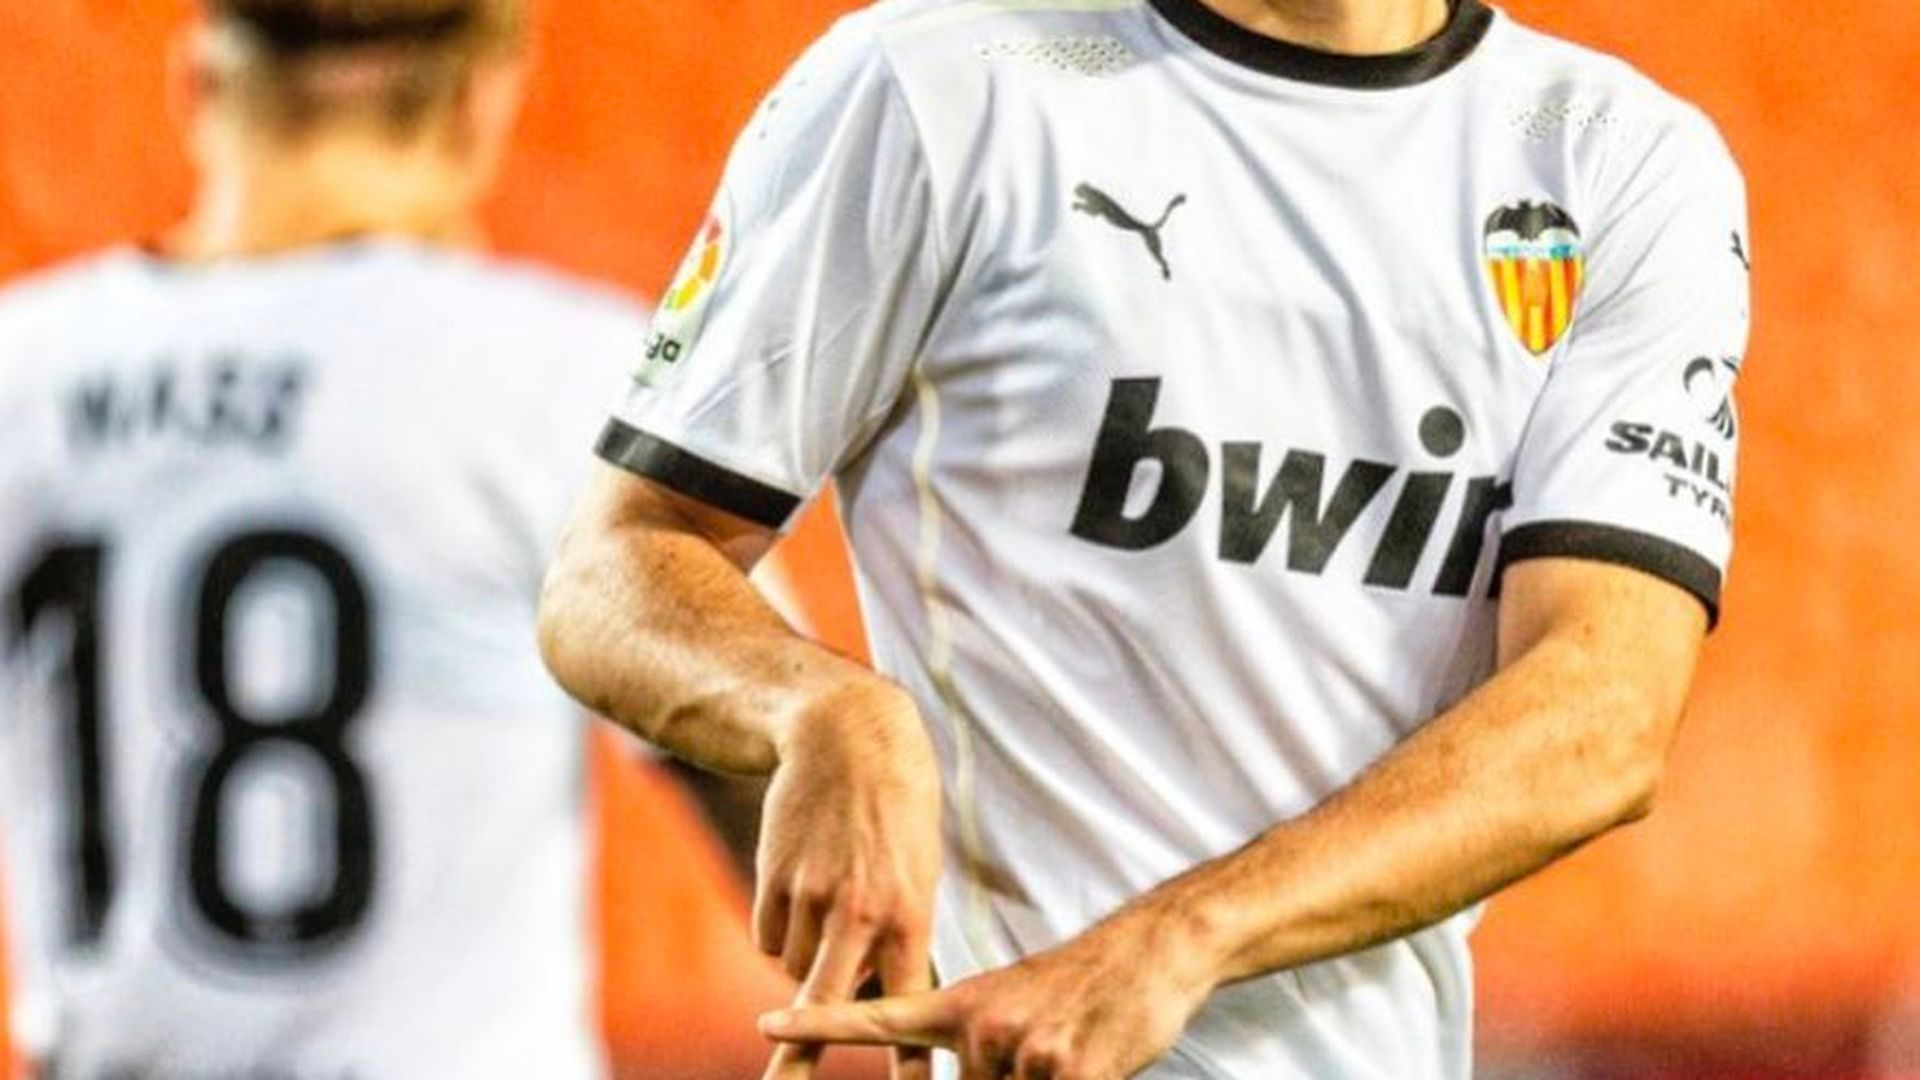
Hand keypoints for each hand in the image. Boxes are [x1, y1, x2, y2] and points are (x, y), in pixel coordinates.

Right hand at [757, 681, 943, 1079]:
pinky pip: (767, 940)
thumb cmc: (900, 810)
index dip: (907, 1062)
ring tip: (833, 903)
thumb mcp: (920, 872)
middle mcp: (857, 912)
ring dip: (807, 960)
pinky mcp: (773, 880)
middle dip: (800, 1061)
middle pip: (823, 1006)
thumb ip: (900, 935)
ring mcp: (810, 896)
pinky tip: (802, 888)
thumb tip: (876, 997)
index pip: (904, 1004)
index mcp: (908, 914)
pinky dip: (781, 931)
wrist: (848, 737)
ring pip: (793, 971)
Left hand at [759, 905, 1219, 1079]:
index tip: (767, 1027)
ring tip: (1071, 1049)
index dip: (820, 1025)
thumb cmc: (1077, 988)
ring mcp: (1020, 1050)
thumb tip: (954, 1078)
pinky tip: (1090, 1059)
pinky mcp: (1065, 1072)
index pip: (875, 1016)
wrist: (1149, 951)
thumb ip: (969, 1042)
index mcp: (960, 1004)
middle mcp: (980, 1025)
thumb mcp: (1009, 1003)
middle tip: (1044, 1047)